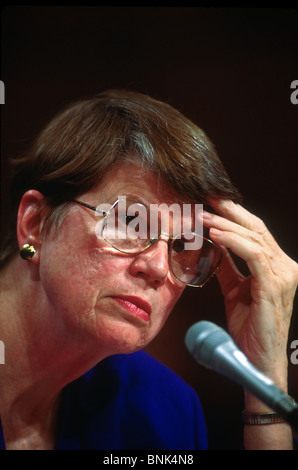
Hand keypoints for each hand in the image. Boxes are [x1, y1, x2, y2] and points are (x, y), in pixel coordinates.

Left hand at [201, 199, 297, 384]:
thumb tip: (213, 245)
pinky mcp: (273, 286)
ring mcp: (282, 275)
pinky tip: (215, 234)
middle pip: (256, 229)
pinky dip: (233, 242)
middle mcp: (285, 267)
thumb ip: (228, 267)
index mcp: (276, 266)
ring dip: (225, 224)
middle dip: (228, 212)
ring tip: (202, 217)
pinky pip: (253, 256)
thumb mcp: (235, 289)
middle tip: (205, 199)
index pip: (255, 232)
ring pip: (253, 238)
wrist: (255, 359)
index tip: (211, 202)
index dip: (234, 215)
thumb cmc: (248, 326)